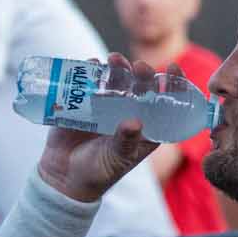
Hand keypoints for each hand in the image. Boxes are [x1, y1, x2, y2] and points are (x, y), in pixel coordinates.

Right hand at [34, 54, 162, 202]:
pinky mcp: (85, 102)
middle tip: (138, 66)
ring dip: (118, 67)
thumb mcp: (117, 159)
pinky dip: (91, 71)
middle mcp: (130, 112)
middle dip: (142, 73)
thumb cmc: (99, 172)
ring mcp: (108, 105)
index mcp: (147, 127)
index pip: (165, 103)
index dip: (172, 84)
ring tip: (114, 59)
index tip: (172, 67)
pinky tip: (92, 64)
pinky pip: (90, 82)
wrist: (65, 177)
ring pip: (117, 80)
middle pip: (141, 87)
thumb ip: (126, 142)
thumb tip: (135, 122)